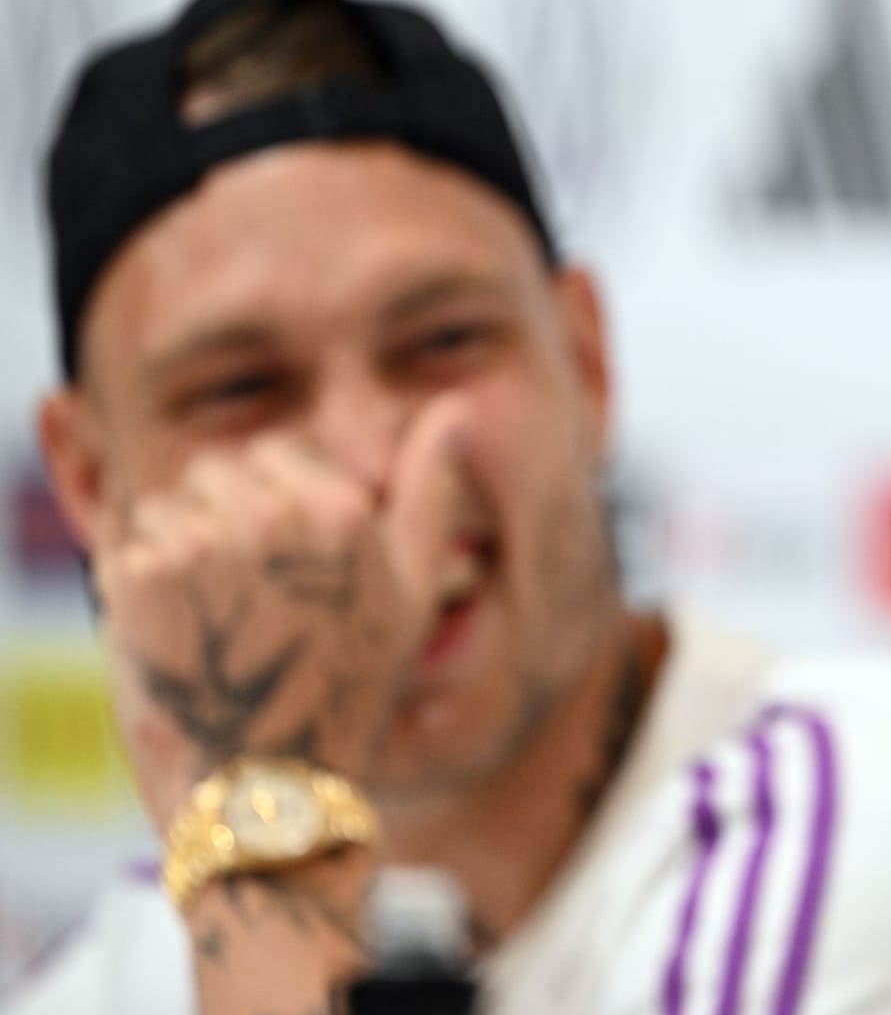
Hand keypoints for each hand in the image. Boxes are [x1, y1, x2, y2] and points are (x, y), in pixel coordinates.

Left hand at [93, 399, 468, 833]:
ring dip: (181, 544)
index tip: (282, 569)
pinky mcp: (139, 577)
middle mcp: (269, 513)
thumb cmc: (348, 689)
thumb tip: (457, 408)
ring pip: (169, 502)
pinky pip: (128, 543)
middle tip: (248, 599)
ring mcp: (199, 542)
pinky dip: (142, 581)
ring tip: (215, 616)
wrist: (267, 786)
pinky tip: (180, 632)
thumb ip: (433, 488)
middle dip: (225, 517)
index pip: (279, 452)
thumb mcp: (413, 589)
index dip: (277, 504)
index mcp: (340, 508)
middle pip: (219, 470)